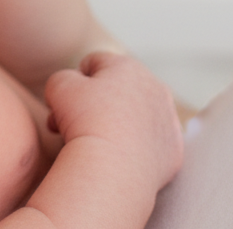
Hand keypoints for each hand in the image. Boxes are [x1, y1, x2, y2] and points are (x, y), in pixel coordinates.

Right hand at [45, 51, 183, 190]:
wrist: (113, 169)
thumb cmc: (84, 121)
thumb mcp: (58, 85)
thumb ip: (64, 76)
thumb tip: (73, 86)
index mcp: (128, 66)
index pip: (96, 63)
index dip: (76, 79)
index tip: (67, 100)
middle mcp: (155, 88)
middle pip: (117, 90)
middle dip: (94, 103)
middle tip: (72, 122)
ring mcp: (168, 120)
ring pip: (135, 115)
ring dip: (115, 121)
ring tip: (93, 140)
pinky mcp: (174, 150)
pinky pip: (148, 141)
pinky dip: (133, 144)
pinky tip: (116, 154)